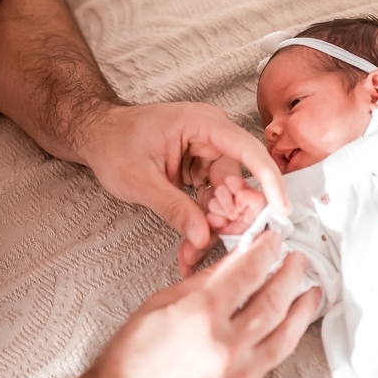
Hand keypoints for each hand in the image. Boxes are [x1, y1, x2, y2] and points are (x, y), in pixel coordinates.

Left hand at [77, 102, 287, 261]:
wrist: (97, 135)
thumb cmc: (114, 143)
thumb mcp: (140, 180)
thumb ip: (173, 208)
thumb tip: (202, 237)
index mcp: (203, 124)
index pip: (248, 150)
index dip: (269, 181)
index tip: (280, 210)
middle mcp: (213, 136)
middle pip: (239, 181)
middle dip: (230, 218)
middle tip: (212, 246)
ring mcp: (208, 154)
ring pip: (227, 197)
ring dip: (214, 227)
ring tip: (191, 253)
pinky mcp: (201, 171)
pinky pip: (212, 201)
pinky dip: (203, 223)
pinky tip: (191, 246)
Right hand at [81, 231, 322, 377]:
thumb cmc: (134, 351)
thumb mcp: (165, 300)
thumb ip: (208, 279)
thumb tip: (238, 259)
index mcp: (202, 314)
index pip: (248, 272)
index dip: (266, 251)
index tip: (274, 239)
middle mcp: (224, 345)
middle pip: (273, 302)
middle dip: (290, 275)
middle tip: (298, 259)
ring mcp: (235, 371)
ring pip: (283, 336)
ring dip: (301, 310)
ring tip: (311, 292)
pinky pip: (272, 359)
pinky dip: (286, 338)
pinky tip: (291, 325)